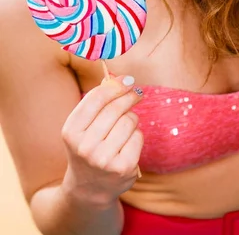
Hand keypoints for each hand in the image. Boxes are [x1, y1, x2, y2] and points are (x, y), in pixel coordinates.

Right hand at [61, 75, 142, 205]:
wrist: (89, 188)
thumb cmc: (88, 146)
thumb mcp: (82, 126)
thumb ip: (97, 102)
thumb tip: (122, 79)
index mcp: (71, 131)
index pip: (96, 98)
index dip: (115, 86)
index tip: (128, 80)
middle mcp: (85, 146)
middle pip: (116, 108)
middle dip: (129, 97)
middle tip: (136, 94)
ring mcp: (104, 159)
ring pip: (129, 121)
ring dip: (131, 118)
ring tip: (125, 126)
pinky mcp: (123, 168)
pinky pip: (138, 137)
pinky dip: (136, 135)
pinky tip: (127, 143)